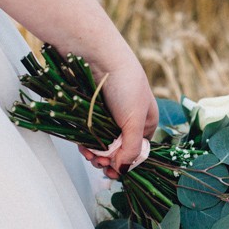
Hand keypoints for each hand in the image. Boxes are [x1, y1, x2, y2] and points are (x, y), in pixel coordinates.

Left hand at [78, 43, 156, 178]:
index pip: (139, 152)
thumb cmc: (125, 84)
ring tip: (88, 155)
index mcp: (146, 122)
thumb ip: (131, 149)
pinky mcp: (92, 112)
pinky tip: (82, 146)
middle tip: (98, 163)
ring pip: (102, 145)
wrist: (98, 56)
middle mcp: (129, 120)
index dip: (126, 164)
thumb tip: (123, 171)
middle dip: (108, 160)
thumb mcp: (134, 121)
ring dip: (95, 154)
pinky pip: (89, 134)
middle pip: (119, 151)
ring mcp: (109, 116)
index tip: (113, 172)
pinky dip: (86, 143)